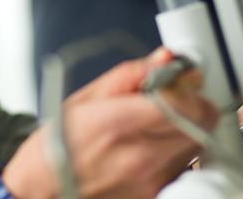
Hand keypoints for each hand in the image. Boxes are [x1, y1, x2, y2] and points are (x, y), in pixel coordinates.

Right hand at [3, 49, 218, 198]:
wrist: (41, 192)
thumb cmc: (56, 148)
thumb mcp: (85, 99)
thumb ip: (131, 74)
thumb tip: (165, 58)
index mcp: (118, 124)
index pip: (185, 104)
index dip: (190, 89)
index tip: (182, 82)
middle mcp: (139, 157)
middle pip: (201, 126)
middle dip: (194, 106)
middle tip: (175, 99)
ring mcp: (150, 182)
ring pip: (197, 147)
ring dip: (187, 130)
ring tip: (157, 126)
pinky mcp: (153, 197)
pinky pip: (183, 169)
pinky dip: (177, 154)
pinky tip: (152, 149)